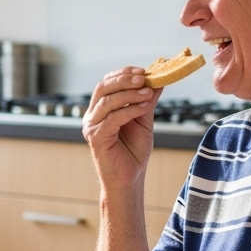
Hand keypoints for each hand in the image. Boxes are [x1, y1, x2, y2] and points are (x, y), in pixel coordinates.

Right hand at [82, 67, 161, 189]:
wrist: (130, 179)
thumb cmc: (133, 152)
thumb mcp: (144, 120)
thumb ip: (147, 100)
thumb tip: (158, 80)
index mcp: (100, 109)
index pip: (107, 83)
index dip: (123, 74)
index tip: (143, 70)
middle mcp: (92, 115)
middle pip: (104, 88)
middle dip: (124, 80)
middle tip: (144, 78)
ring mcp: (92, 127)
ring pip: (107, 101)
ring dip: (129, 94)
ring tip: (147, 93)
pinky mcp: (96, 138)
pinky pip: (113, 118)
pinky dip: (129, 110)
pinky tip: (144, 107)